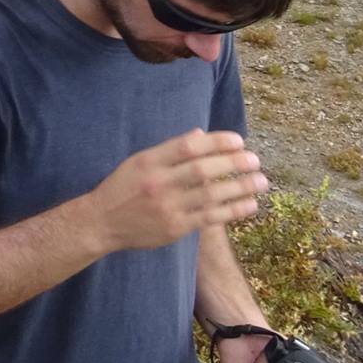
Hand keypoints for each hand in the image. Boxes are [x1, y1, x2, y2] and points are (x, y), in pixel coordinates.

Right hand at [85, 129, 265, 252]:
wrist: (101, 222)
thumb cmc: (123, 187)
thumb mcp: (140, 161)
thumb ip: (170, 149)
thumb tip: (201, 134)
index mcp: (149, 161)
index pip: (188, 146)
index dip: (217, 141)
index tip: (238, 141)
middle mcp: (158, 182)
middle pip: (203, 169)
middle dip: (233, 163)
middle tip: (255, 161)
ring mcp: (167, 207)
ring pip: (211, 194)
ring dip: (240, 187)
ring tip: (261, 182)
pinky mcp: (175, 228)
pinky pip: (210, 217)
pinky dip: (233, 210)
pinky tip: (249, 204)